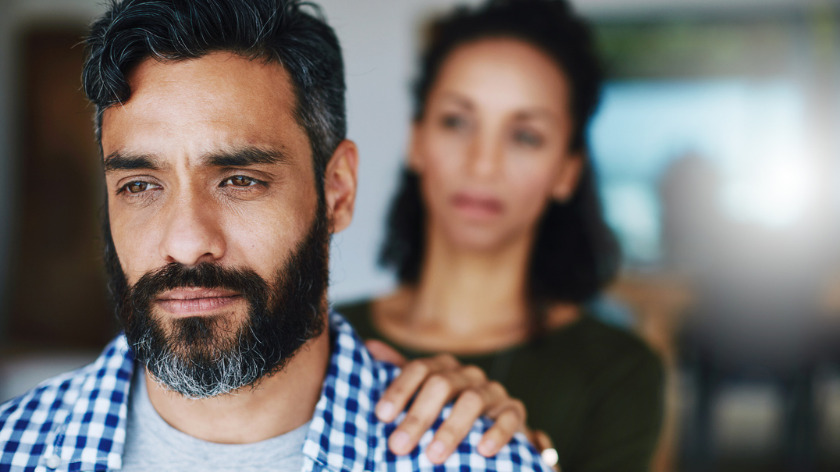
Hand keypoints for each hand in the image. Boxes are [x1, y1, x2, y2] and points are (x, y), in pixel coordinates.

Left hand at [366, 340, 526, 463]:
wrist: (491, 428)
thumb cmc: (447, 412)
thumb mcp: (421, 394)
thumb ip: (398, 374)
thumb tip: (368, 346)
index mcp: (443, 368)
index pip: (419, 369)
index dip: (399, 390)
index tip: (382, 416)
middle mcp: (467, 374)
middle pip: (441, 385)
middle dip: (419, 416)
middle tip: (398, 445)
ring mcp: (493, 391)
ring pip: (473, 400)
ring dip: (451, 428)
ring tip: (433, 455)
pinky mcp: (514, 411)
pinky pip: (509, 416)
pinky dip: (497, 432)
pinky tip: (483, 450)